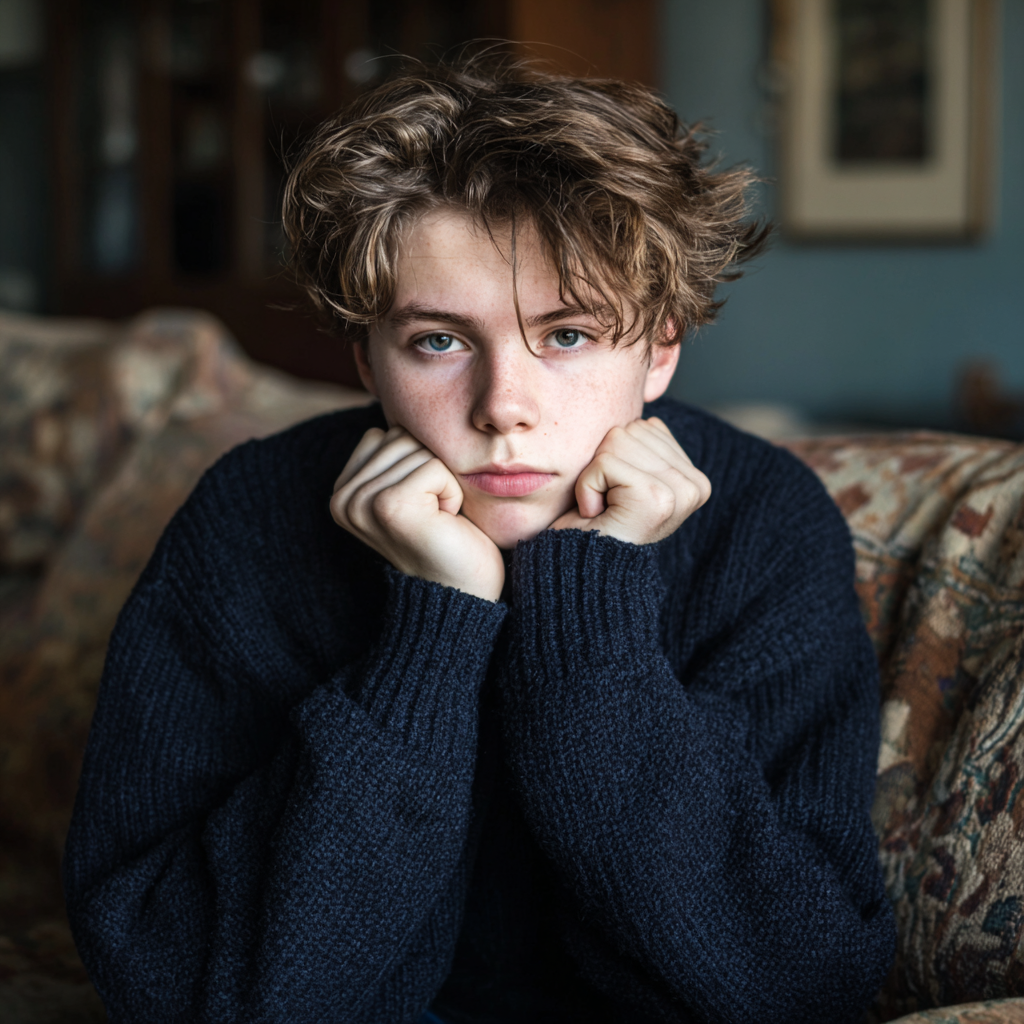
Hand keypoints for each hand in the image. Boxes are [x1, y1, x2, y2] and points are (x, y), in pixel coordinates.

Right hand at [331, 427, 504, 601]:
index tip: (422, 506)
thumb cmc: (448, 536)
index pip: (386, 435)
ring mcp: (362, 503)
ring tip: (438, 518)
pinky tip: (445, 522)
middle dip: (431, 470)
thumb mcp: (413, 487)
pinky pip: (435, 466)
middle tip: (433, 514)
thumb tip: (398, 401)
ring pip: (419, 448)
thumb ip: (397, 454)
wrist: (464, 592)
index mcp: (342, 492)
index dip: (419, 463)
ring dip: (444, 481)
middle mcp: (342, 498)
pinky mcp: (388, 506)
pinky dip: (453, 492)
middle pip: (402, 437)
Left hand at [551, 417, 710, 544]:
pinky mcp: (656, 497)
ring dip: (594, 476)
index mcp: (693, 476)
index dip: (615, 458)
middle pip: (630, 431)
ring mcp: (680, 491)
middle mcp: (695, 484)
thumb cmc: (596, 526)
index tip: (619, 498)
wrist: (583, 574)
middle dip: (604, 465)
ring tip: (603, 509)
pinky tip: (598, 514)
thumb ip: (642, 447)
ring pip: (615, 442)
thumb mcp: (626, 478)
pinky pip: (604, 462)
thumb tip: (645, 402)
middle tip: (608, 505)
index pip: (644, 427)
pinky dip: (587, 486)